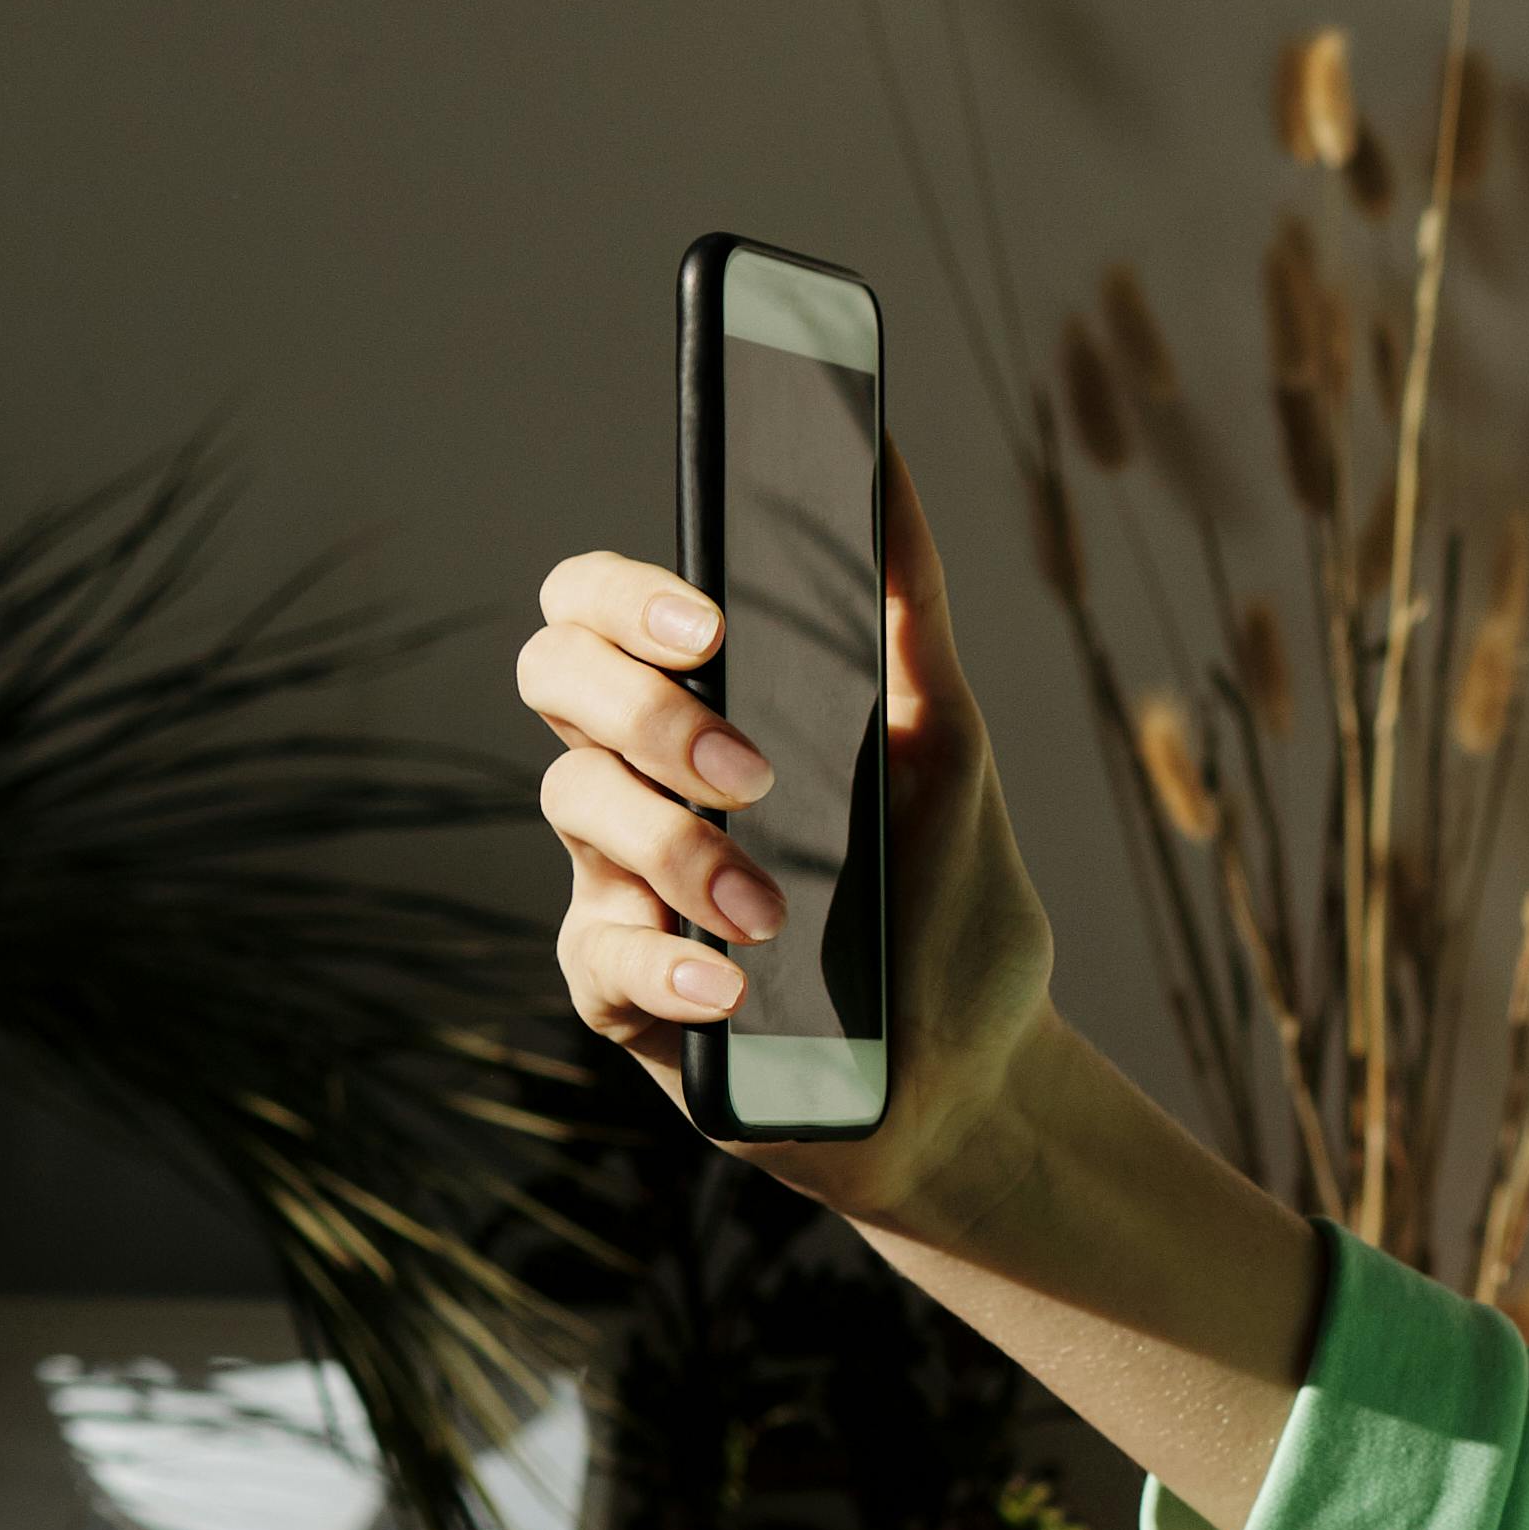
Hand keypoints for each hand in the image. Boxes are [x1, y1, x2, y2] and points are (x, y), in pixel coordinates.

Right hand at [523, 448, 1061, 1241]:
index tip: (714, 624)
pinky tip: (734, 987)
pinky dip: (665, 965)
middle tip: (750, 771)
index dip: (626, 594)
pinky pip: (592, 954)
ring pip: (570, 806)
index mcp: (709, 702)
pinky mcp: (621, 991)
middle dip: (643, 711)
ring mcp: (618, 881)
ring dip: (680, 849)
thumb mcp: (949, 748)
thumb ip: (910, 612)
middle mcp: (645, 778)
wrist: (976, 1073)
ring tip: (774, 909)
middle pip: (552, 677)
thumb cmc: (952, 901)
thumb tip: (886, 457)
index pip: (603, 603)